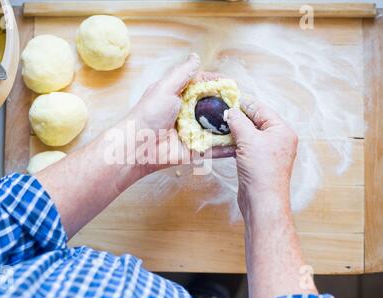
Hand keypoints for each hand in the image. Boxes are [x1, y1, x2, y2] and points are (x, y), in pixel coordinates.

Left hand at [127, 53, 234, 172]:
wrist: (139, 146)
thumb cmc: (149, 114)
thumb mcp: (165, 87)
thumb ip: (182, 73)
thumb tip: (195, 56)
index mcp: (180, 96)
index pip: (203, 86)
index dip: (217, 84)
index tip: (233, 85)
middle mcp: (188, 113)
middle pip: (212, 107)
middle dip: (228, 106)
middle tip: (245, 105)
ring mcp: (193, 132)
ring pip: (216, 127)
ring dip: (231, 126)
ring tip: (250, 123)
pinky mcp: (196, 149)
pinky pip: (214, 148)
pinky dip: (228, 147)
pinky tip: (242, 144)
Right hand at [225, 97, 297, 219]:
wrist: (262, 201)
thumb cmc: (261, 170)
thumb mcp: (249, 140)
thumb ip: (239, 122)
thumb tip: (231, 111)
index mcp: (281, 130)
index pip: (261, 109)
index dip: (244, 103)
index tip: (228, 98)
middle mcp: (277, 139)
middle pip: (254, 121)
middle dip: (236, 117)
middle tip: (219, 111)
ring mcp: (267, 152)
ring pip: (247, 135)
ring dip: (232, 131)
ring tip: (216, 125)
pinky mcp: (256, 162)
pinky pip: (243, 147)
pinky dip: (232, 144)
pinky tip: (220, 142)